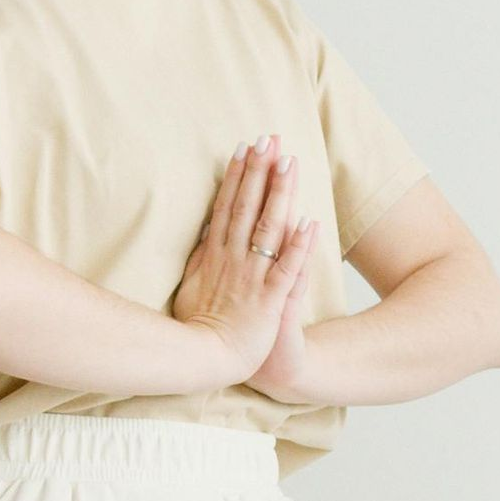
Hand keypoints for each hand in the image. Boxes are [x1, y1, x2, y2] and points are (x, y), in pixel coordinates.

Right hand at [172, 138, 318, 384]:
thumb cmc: (199, 328)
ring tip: (289, 163)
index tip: (245, 148)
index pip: (227, 206)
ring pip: (267, 228)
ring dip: (279, 194)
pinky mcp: (270, 300)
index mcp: (215, 255)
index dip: (237, 176)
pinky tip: (308, 221)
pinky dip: (297, 245)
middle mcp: (233, 260)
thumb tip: (205, 230)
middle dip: (259, 171)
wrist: (207, 362)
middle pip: (247, 206)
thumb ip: (199, 258)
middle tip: (270, 138)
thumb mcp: (191, 286)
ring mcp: (252, 278)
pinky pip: (286, 268)